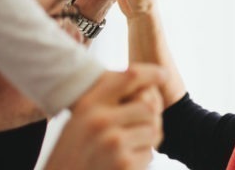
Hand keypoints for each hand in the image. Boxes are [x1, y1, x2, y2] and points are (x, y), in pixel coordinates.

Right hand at [49, 65, 165, 169]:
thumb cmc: (71, 155)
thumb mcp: (78, 122)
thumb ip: (106, 104)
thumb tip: (149, 92)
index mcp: (88, 104)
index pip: (130, 76)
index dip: (152, 73)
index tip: (163, 75)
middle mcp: (100, 120)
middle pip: (148, 107)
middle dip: (149, 119)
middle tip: (141, 129)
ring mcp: (113, 142)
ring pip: (153, 131)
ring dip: (145, 142)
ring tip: (126, 150)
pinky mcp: (124, 163)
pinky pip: (149, 154)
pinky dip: (141, 160)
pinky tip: (122, 165)